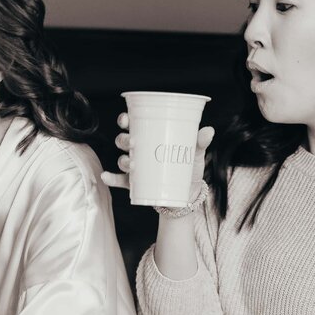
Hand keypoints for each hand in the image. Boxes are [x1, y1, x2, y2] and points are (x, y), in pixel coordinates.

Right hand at [100, 112, 214, 193]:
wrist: (186, 195)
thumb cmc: (189, 169)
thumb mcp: (195, 155)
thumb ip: (200, 143)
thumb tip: (208, 131)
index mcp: (151, 138)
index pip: (134, 124)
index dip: (125, 119)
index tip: (126, 119)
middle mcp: (139, 151)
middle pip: (124, 140)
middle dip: (124, 139)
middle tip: (133, 142)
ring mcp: (135, 168)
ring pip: (122, 159)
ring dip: (122, 159)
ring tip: (130, 163)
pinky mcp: (134, 184)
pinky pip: (119, 180)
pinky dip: (111, 178)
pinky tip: (106, 176)